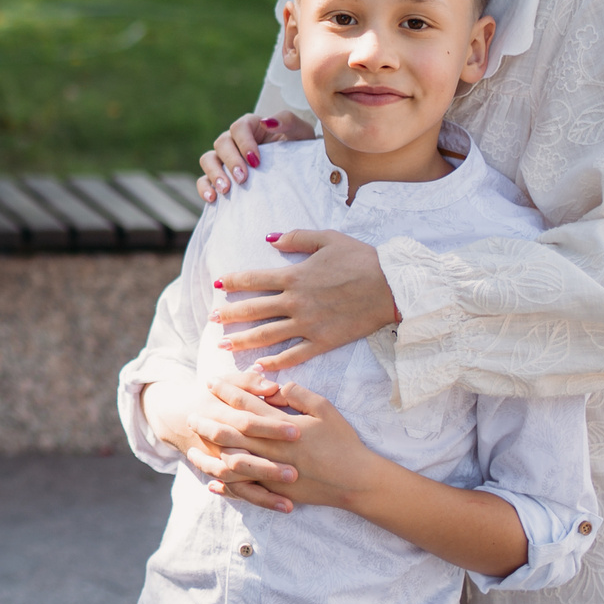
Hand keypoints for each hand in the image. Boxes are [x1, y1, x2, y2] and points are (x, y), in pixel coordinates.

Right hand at [141, 376, 301, 513]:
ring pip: (235, 478)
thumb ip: (249, 382)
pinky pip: (236, 491)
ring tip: (290, 500)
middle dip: (266, 467)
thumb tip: (274, 387)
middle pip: (240, 456)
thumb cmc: (212, 396)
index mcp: (220, 413)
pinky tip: (284, 506)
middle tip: (294, 472)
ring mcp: (215, 459)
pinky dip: (258, 500)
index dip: (270, 427)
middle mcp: (215, 440)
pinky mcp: (219, 474)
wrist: (176, 416)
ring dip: (262, 491)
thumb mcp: (227, 382)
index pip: (246, 421)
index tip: (296, 431)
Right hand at [198, 111, 314, 202]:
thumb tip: (267, 122)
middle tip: (243, 178)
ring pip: (208, 159)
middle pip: (222, 143)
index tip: (256, 161)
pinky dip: (204, 187)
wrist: (300, 171)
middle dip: (231, 161)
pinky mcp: (221, 177)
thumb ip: (287, 122)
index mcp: (251, 126)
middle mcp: (234, 141)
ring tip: (225, 189)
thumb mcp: (301, 133)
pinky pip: (204, 180)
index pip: (239, 128)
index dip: (244, 143)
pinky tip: (212, 198)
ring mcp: (225, 159)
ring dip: (214, 173)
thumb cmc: (300, 148)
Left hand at [208, 374, 382, 511]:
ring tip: (193, 450)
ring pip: (231, 464)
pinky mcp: (276, 492)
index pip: (246, 404)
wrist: (356, 480)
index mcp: (281, 425)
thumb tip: (274, 388)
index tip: (210, 382)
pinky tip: (212, 484)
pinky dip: (226, 487)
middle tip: (191, 415)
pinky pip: (245, 491)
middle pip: (230, 433)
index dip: (226, 391)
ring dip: (210, 457)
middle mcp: (272, 449)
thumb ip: (298, 394)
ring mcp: (272, 473)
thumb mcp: (324, 408)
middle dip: (208, 422)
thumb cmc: (343, 442)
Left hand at [211, 229, 398, 373]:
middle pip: (254, 310)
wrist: (393, 287)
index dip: (233, 282)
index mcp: (295, 276)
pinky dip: (275, 362)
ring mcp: (309, 325)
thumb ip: (296, 237)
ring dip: (243, 341)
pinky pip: (294, 355)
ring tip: (223, 345)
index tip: (217, 286)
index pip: (254, 280)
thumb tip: (269, 239)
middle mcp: (296, 302)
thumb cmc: (362, 259)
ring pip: (267, 335)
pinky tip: (259, 366)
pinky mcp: (324, 341)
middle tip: (210, 320)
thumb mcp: (328, 238)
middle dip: (229, 315)